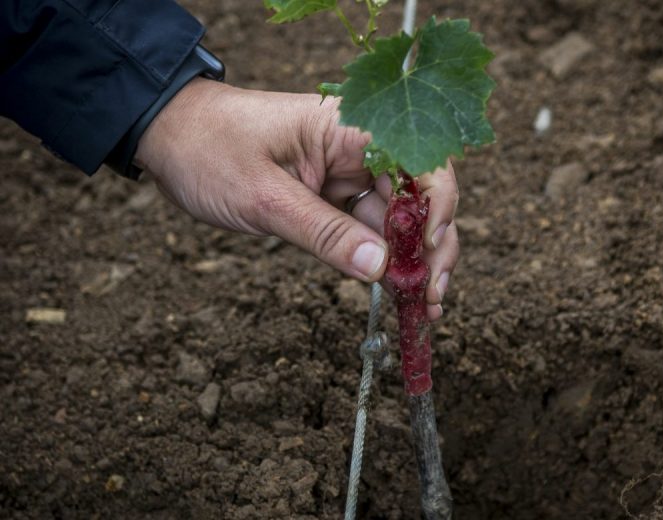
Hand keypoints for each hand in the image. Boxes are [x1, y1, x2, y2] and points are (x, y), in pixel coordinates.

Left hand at [135, 78, 458, 320]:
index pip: (420, 162)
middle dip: (431, 246)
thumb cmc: (210, 148)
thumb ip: (324, 232)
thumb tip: (381, 268)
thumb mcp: (264, 196)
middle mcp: (359, 149)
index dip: (438, 206)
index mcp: (351, 128)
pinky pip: (367, 232)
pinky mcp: (331, 199)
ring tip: (423, 306)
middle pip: (417, 197)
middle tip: (432, 295)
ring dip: (411, 262)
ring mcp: (346, 176)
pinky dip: (383, 262)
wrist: (167, 138)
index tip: (430, 249)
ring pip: (396, 221)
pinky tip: (399, 292)